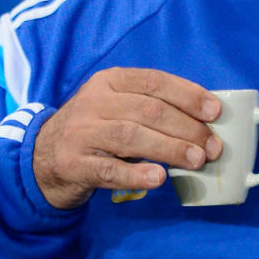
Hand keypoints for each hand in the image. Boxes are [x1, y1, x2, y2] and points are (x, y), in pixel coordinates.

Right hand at [31, 68, 223, 210]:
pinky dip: (137, 174)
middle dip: (186, 128)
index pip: (153, 82)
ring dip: (170, 148)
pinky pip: (110, 169)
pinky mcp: (74, 163)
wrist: (43, 157)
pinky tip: (159, 178)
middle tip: (212, 147)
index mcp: (109, 81)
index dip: (187, 95)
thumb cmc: (96, 129)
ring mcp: (81, 132)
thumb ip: (151, 108)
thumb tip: (204, 123)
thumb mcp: (116, 106)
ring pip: (131, 136)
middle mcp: (93, 102)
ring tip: (196, 160)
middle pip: (148, 110)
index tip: (214, 112)